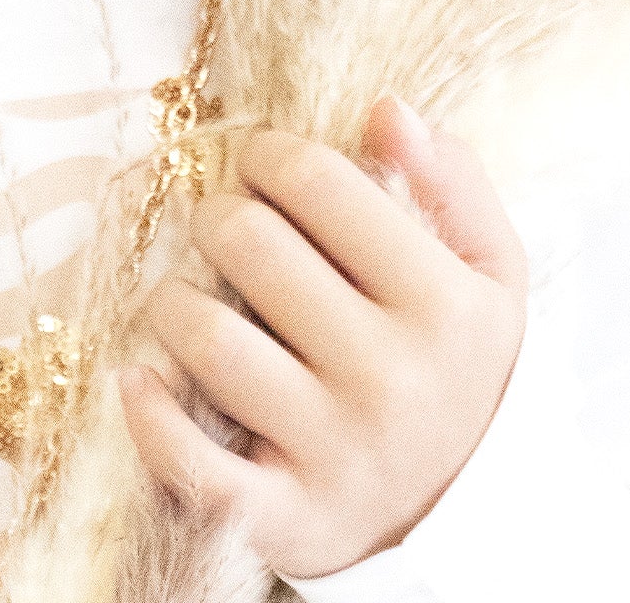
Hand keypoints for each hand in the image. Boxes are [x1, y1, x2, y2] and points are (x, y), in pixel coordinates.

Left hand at [117, 94, 528, 579]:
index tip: (261, 167)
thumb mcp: (486, 273)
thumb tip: (388, 111)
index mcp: (443, 305)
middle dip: (218, 215)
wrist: (473, 518)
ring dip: (174, 302)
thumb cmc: (456, 365)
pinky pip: (194, 465)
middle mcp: (392, 379)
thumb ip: (449, 183)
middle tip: (226, 228)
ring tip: (192, 302)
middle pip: (247, 240)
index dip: (268, 154)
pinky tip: (142, 377)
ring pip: (206, 337)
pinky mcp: (287, 519)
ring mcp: (337, 454)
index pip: (313, 179)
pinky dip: (150, 416)